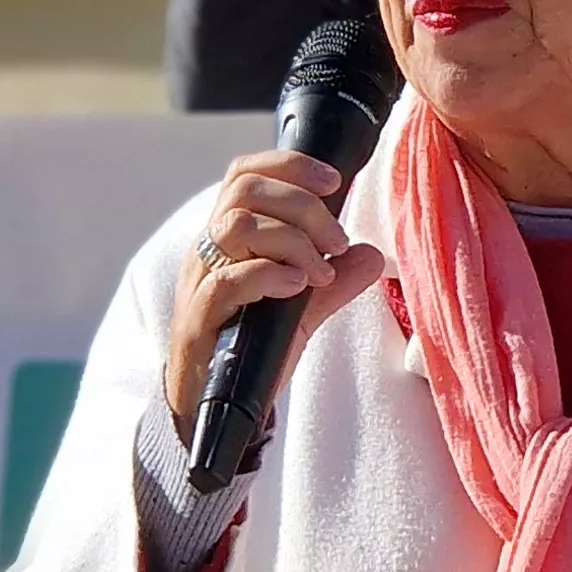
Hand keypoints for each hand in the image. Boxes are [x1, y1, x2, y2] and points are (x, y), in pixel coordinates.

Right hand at [165, 149, 390, 432]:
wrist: (209, 406)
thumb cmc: (248, 347)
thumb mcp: (299, 309)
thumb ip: (334, 281)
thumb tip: (371, 254)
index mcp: (227, 237)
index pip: (245, 174)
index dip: (289, 165)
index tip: (334, 180)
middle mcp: (208, 250)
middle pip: (246, 191)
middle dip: (303, 206)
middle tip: (337, 241)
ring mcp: (201, 282)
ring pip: (237, 227)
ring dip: (293, 240)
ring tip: (322, 270)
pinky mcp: (200, 318)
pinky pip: (228, 280)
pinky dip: (270, 274)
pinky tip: (299, 286)